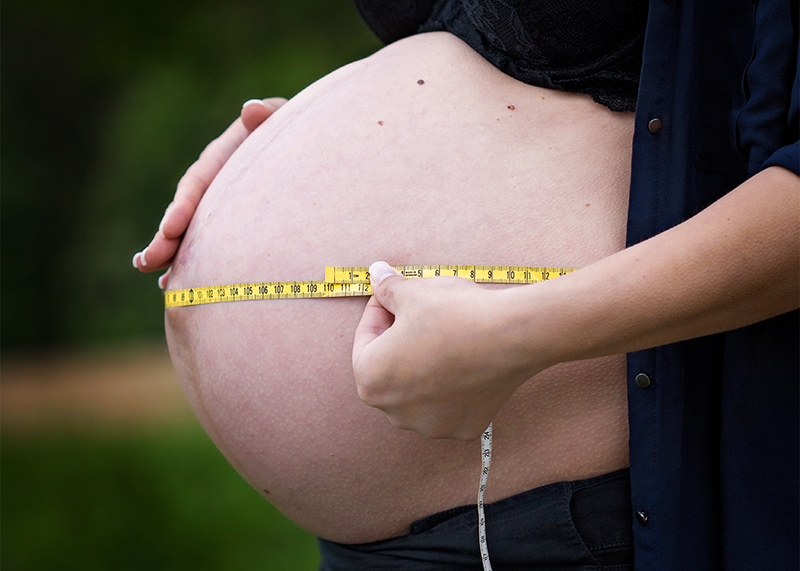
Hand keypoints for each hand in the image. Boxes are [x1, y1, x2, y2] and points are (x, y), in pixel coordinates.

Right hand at [132, 97, 286, 287]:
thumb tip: (251, 109)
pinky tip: (173, 286)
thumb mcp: (285, 118)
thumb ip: (270, 114)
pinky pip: (206, 246)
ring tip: (153, 274)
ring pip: (190, 232)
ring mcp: (219, 205)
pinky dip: (191, 265)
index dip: (183, 206)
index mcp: (222, 157)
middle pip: (187, 212)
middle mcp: (214, 183)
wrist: (309, 148)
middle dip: (166, 238)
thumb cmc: (296, 130)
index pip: (199, 182)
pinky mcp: (228, 224)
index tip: (170, 228)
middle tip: (148, 260)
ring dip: (170, 254)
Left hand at [352, 262, 540, 439]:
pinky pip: (449, 403)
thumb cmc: (455, 314)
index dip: (378, 311)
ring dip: (424, 365)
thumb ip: (387, 288)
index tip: (392, 296)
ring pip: (419, 390)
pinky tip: (464, 359)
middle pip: (390, 369)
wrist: (513, 336)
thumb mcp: (413, 292)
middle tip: (416, 313)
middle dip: (398, 340)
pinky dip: (452, 384)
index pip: (364, 341)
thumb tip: (376, 274)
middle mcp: (395, 413)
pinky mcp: (463, 428)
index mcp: (371, 381)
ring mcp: (431, 425)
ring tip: (442, 336)